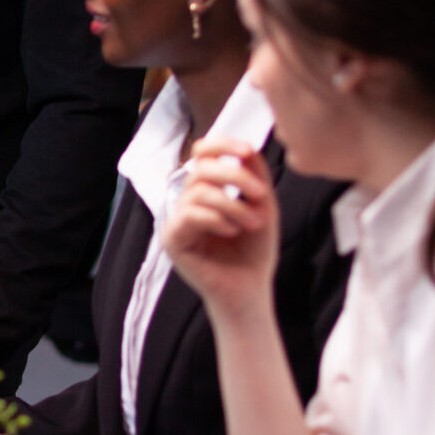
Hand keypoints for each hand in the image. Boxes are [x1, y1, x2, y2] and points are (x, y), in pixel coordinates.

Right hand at [162, 137, 279, 322]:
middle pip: (201, 168)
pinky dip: (216, 219)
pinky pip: (189, 215)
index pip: (203, 153)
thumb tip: (248, 147)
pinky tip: (232, 232)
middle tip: (260, 194)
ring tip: (252, 223)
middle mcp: (188, 201)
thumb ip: (255, 175)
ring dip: (232, 204)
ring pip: (198, 192)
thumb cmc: (254, 251)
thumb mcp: (261, 205)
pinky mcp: (172, 239)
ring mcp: (178, 220)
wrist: (249, 289)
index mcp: (208, 189)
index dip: (222, 145)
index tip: (246, 150)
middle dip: (234, 175)